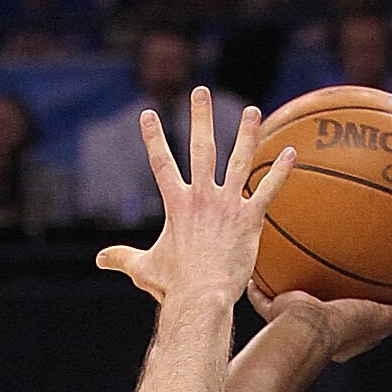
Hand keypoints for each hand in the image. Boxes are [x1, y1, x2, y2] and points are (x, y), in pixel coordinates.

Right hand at [95, 94, 293, 310]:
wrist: (202, 299)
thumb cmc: (173, 287)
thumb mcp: (143, 269)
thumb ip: (122, 258)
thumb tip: (100, 260)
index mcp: (176, 204)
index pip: (161, 163)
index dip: (152, 137)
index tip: (147, 114)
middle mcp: (202, 197)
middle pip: (201, 148)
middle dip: (200, 118)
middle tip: (200, 92)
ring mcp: (227, 205)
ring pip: (239, 160)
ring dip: (247, 133)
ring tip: (252, 111)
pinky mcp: (249, 219)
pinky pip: (268, 189)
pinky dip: (280, 171)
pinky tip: (291, 152)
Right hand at [243, 281, 391, 356]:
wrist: (308, 329)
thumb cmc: (346, 327)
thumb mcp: (384, 317)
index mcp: (343, 329)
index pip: (355, 314)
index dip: (360, 301)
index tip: (365, 284)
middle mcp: (319, 324)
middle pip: (322, 303)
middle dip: (324, 289)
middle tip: (327, 268)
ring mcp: (295, 318)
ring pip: (291, 298)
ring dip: (288, 284)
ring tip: (287, 260)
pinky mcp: (276, 311)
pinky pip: (263, 296)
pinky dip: (257, 286)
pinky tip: (255, 267)